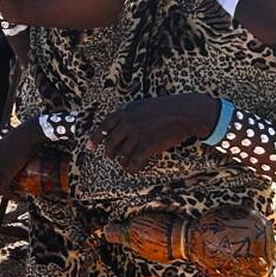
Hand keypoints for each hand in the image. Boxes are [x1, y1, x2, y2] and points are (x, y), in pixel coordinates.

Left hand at [0, 118, 45, 195]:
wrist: (27, 133)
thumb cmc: (26, 134)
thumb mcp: (15, 140)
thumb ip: (16, 145)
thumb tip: (25, 146)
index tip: (5, 184)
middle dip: (1, 188)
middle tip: (13, 193)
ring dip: (6, 194)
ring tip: (17, 198)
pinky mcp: (6, 171)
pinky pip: (4, 188)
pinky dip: (10, 195)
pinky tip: (19, 198)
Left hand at [88, 93, 220, 173]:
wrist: (186, 112)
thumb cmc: (166, 109)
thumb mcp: (143, 106)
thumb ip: (130, 115)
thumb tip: (121, 125)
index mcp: (126, 112)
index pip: (104, 126)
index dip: (95, 138)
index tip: (89, 147)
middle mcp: (128, 123)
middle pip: (111, 143)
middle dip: (111, 153)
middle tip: (113, 158)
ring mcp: (138, 134)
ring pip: (122, 155)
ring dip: (123, 162)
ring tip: (127, 165)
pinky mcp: (148, 145)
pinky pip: (134, 161)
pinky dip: (133, 168)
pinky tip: (135, 169)